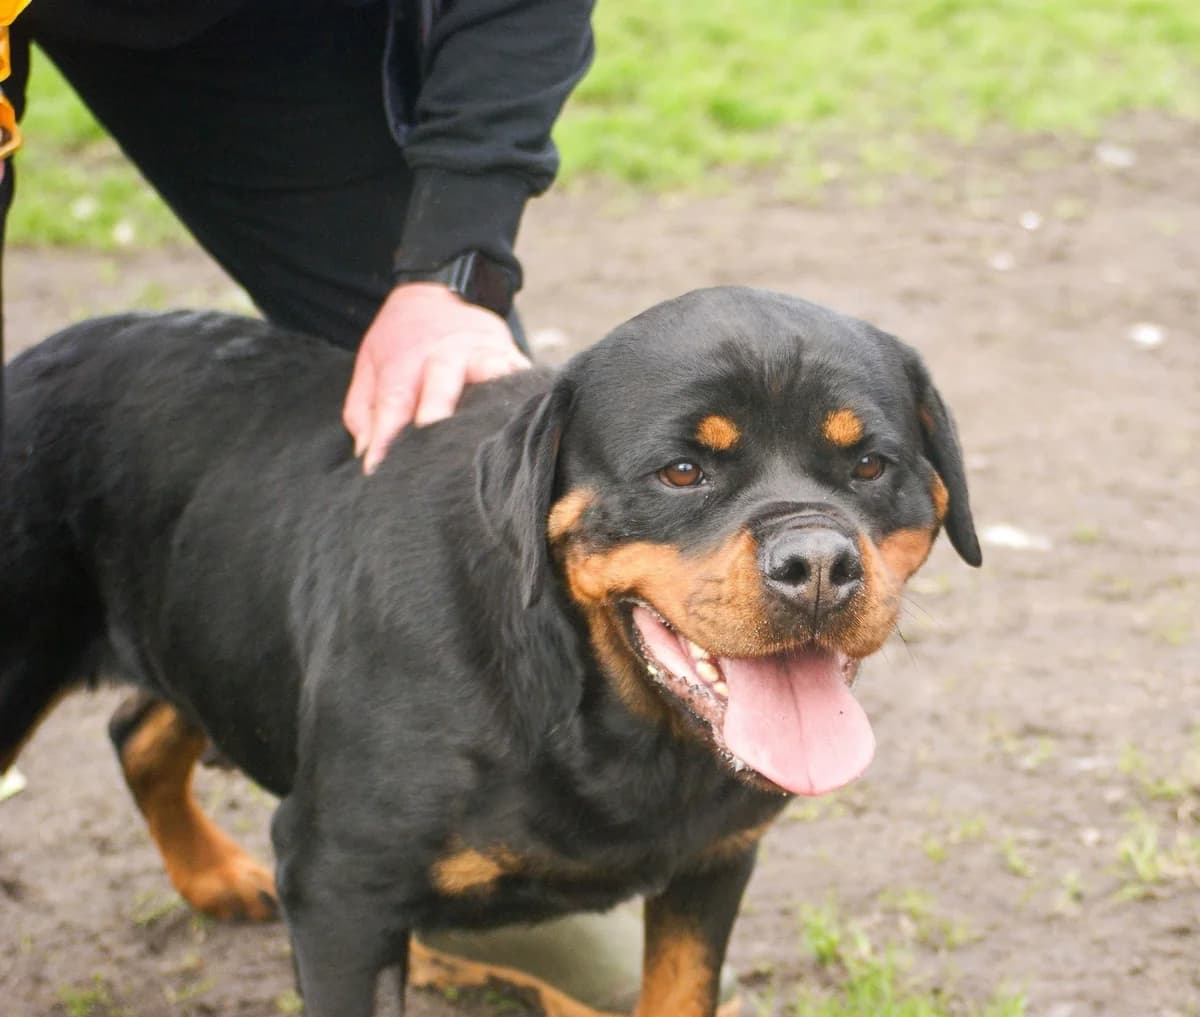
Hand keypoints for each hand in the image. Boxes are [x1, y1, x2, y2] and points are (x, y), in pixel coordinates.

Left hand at [343, 283, 529, 473]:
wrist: (439, 291)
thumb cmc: (402, 341)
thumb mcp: (371, 365)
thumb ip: (365, 411)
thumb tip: (367, 455)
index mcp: (404, 361)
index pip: (393, 401)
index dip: (387, 435)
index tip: (379, 467)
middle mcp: (443, 353)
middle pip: (441, 383)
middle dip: (438, 412)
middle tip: (434, 451)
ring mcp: (479, 351)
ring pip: (489, 373)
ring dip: (492, 398)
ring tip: (495, 430)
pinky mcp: (509, 353)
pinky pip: (520, 372)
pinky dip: (526, 391)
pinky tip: (530, 413)